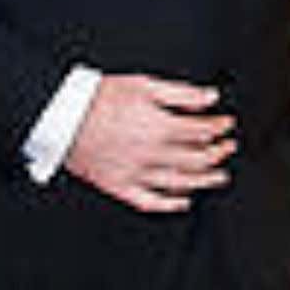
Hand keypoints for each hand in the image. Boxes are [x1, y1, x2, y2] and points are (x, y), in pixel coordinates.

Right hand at [63, 74, 234, 212]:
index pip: (202, 131)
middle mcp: (151, 154)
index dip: (219, 127)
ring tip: (220, 176)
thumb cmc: (100, 98)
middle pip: (196, 158)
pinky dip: (170, 204)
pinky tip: (183, 201)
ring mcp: (135, 173)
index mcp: (160, 127)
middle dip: (218, 152)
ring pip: (180, 183)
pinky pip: (149, 201)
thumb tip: (210, 97)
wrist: (60, 116)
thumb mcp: (145, 85)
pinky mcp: (118, 186)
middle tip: (229, 148)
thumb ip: (182, 93)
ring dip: (205, 180)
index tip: (227, 124)